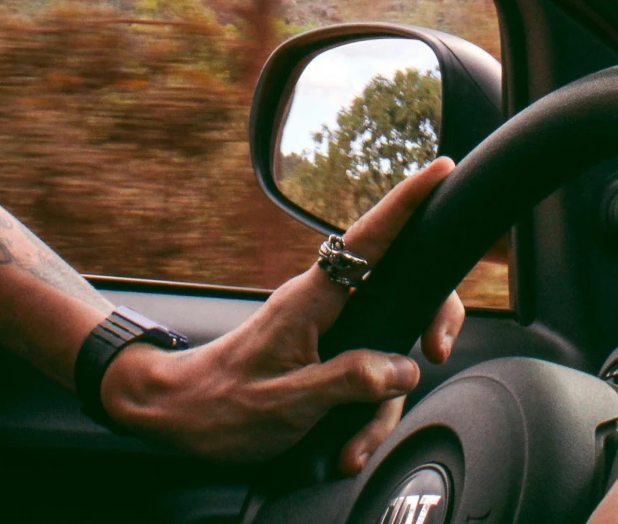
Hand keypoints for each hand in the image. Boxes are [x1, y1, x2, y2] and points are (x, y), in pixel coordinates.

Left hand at [99, 157, 465, 472]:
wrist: (177, 417)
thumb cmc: (221, 406)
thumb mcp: (287, 402)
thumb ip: (348, 381)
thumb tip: (403, 369)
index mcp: (310, 299)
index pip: (368, 238)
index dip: (408, 202)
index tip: (440, 169)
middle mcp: (322, 304)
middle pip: (401, 292)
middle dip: (428, 323)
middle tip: (436, 351)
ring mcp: (326, 330)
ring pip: (386, 350)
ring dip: (380, 406)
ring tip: (353, 448)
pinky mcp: (325, 356)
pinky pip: (366, 377)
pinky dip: (364, 416)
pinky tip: (347, 447)